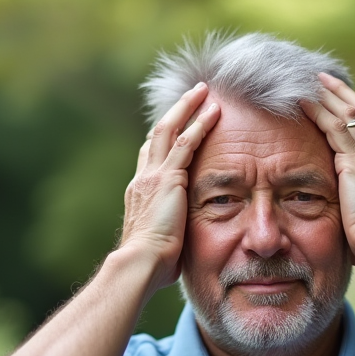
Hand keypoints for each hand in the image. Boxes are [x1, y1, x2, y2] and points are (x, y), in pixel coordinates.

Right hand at [120, 83, 219, 289]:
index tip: (175, 122)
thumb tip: (180, 241)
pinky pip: (186, 142)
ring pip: (170, 129)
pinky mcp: (168, 178)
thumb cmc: (152, 265)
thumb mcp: (162, 241)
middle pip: (158, 133)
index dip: (163, 136)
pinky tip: (214, 111)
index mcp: (141, 192)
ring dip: (188, 107)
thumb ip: (171, 230)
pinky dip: (200, 123)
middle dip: (176, 111)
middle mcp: (144, 177)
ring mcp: (154, 175)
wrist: (140, 263)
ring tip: (203, 90)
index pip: (151, 155)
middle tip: (192, 94)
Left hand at [301, 73, 354, 272]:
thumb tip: (342, 221)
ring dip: (329, 94)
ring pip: (349, 113)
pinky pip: (334, 127)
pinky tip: (303, 101)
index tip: (341, 101)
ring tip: (311, 78)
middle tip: (324, 77)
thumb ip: (353, 211)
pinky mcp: (354, 162)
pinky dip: (319, 111)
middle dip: (343, 93)